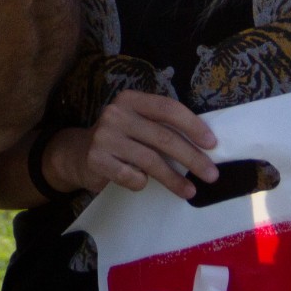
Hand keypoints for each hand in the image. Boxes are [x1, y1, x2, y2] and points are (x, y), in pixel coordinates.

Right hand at [48, 91, 219, 197]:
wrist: (77, 154)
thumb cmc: (119, 140)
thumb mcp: (137, 125)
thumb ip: (161, 129)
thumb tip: (204, 148)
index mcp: (131, 99)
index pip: (168, 109)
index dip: (193, 126)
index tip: (213, 144)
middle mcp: (116, 113)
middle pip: (163, 137)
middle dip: (192, 158)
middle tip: (212, 174)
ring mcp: (104, 136)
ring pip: (150, 160)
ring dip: (174, 179)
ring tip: (190, 191)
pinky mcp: (96, 159)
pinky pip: (132, 176)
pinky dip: (142, 183)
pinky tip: (142, 182)